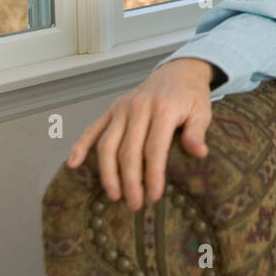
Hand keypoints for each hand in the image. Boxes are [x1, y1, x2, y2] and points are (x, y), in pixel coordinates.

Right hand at [66, 58, 218, 211]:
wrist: (178, 71)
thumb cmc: (191, 95)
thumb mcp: (202, 111)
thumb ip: (197, 132)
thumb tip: (199, 153)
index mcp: (163, 109)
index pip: (154, 148)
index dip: (153, 175)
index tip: (154, 196)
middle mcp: (138, 108)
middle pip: (128, 151)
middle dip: (130, 182)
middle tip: (135, 204)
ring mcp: (121, 108)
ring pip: (107, 144)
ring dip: (108, 173)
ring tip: (114, 195)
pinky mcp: (112, 109)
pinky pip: (93, 128)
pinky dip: (81, 145)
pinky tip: (74, 164)